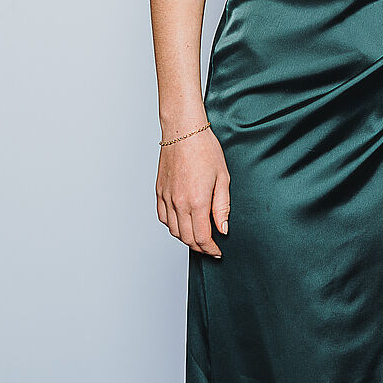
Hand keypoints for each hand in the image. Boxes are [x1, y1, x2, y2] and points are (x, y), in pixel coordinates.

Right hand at [155, 128, 230, 256]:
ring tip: (198, 237)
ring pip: (173, 230)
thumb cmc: (205, 149)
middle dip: (200, 247)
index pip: (202, 237)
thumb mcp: (223, 178)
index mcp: (196, 201)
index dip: (211, 249)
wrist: (183, 131)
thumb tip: (222, 229)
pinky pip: (163, 217)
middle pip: (186, 238)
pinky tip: (182, 223)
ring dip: (186, 238)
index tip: (218, 252)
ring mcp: (166, 198)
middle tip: (210, 247)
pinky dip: (172, 226)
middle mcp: (178, 203)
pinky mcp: (159, 192)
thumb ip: (222, 206)